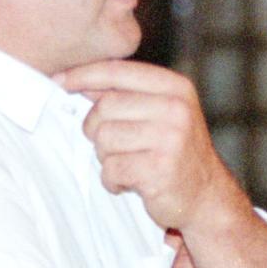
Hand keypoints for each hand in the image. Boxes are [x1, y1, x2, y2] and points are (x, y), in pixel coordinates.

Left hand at [56, 59, 238, 233]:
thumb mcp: (161, 113)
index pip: (118, 71)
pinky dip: (113, 180)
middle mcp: (176, 109)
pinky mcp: (160, 169)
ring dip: (106, 157)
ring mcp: (170, 139)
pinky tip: (131, 183)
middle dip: (96, 128)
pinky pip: (112, 169)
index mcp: (175, 88)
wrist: (207, 196)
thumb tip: (76, 79)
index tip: (59, 81)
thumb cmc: (175, 152)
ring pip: (104, 139)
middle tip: (112, 145)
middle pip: (105, 106)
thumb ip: (126, 94)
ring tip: (128, 165)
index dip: (83, 74)